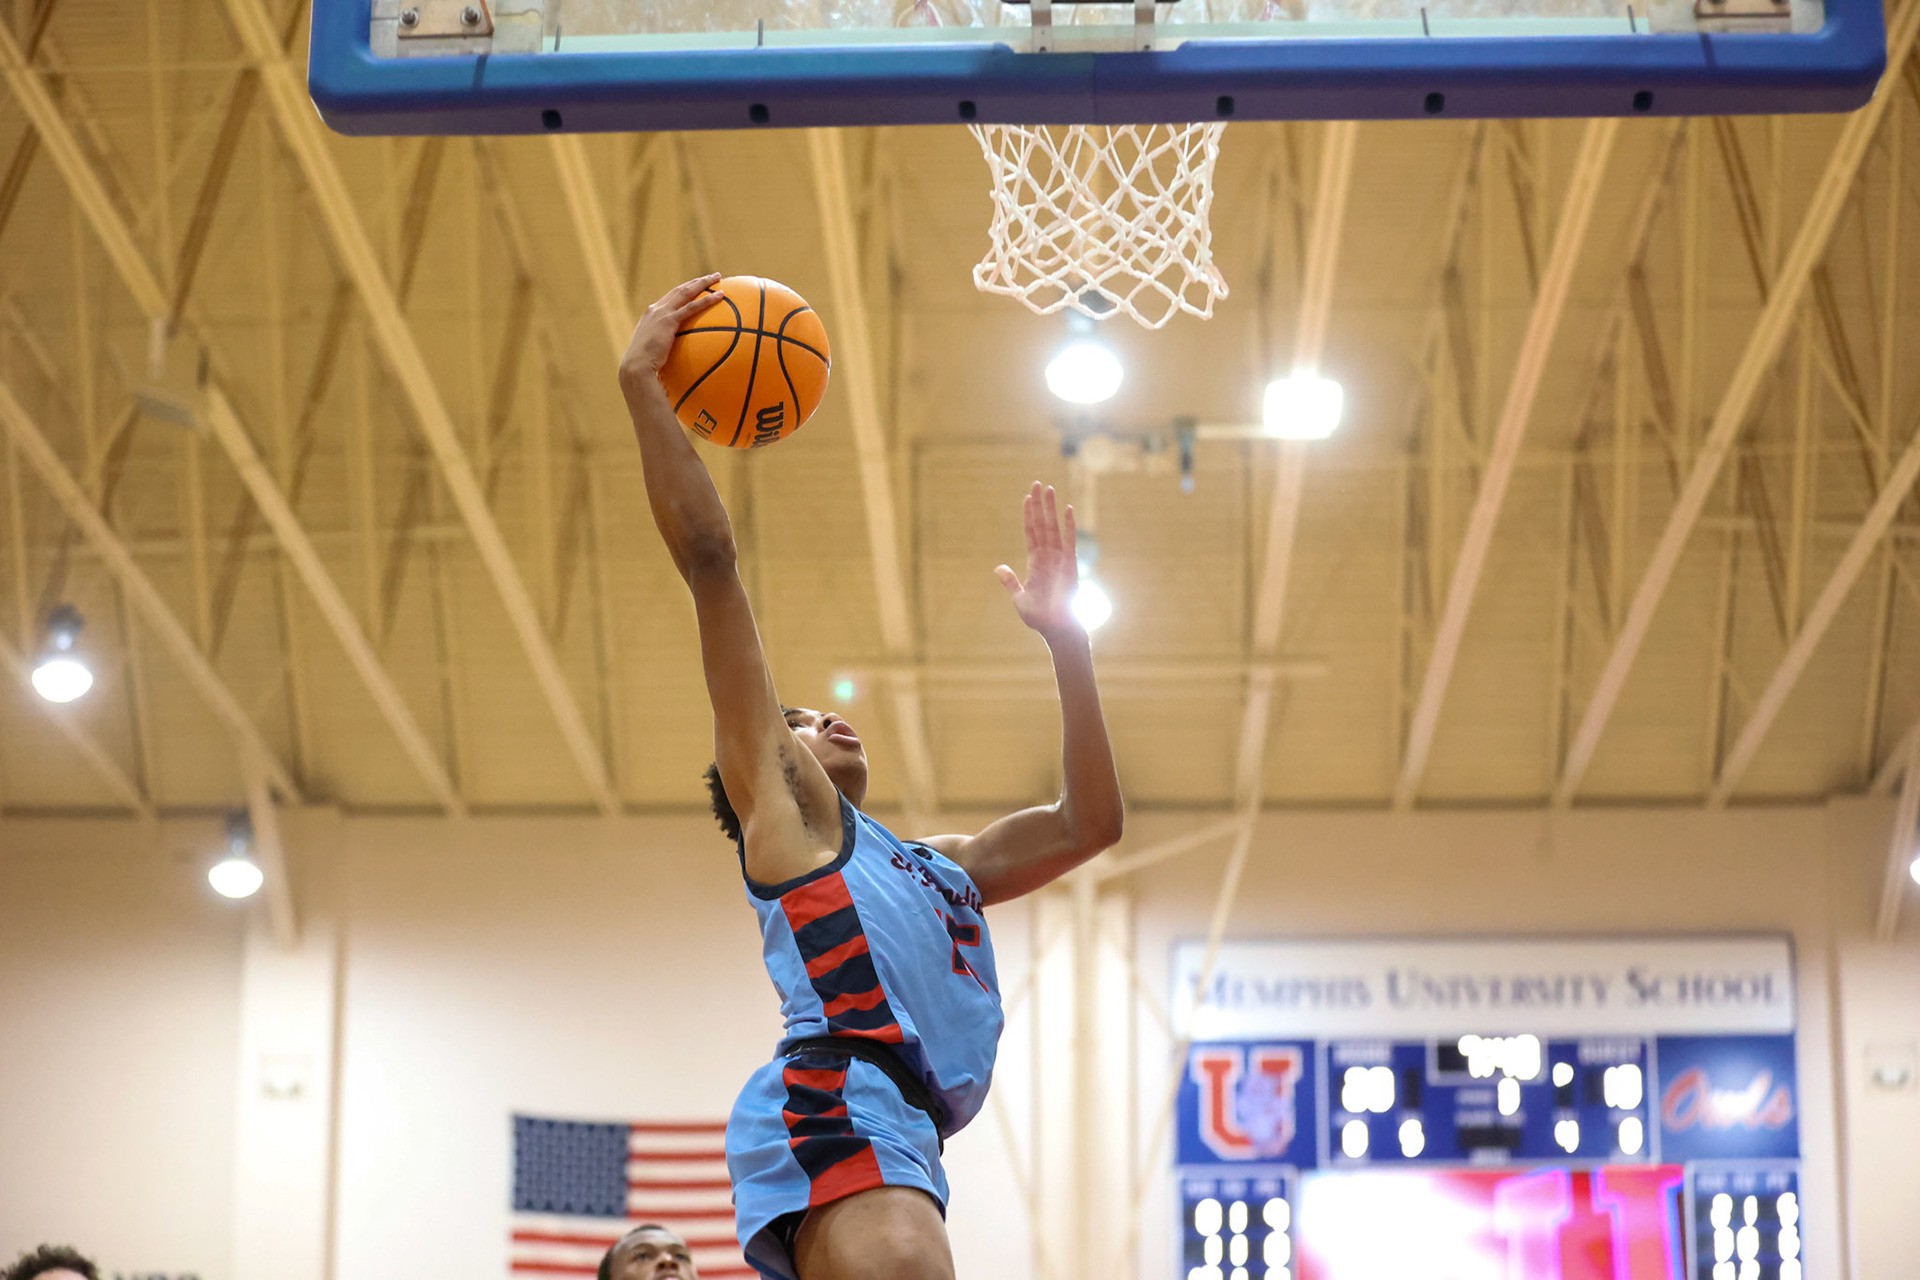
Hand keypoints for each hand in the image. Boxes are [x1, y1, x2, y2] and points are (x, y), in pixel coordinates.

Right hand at [619, 274, 721, 397]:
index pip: (670, 298)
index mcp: (650, 315)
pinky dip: (707, 300)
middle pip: (679, 290)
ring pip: (686, 292)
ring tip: (718, 277)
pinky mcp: (668, 321)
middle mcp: (655, 310)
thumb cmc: (644, 367)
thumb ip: (662, 349)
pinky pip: (692, 307)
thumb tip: (673, 358)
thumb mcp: (653, 354)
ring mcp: (661, 313)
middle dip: (696, 282)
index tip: (696, 287)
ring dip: (703, 283)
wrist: (635, 367)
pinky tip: (720, 296)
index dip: (684, 291)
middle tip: (711, 277)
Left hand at [994, 482, 1082, 643]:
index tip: (1027, 497)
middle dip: (1040, 504)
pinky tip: (1067, 509)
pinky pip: (1069, 540)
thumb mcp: (1019, 597)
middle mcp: (1047, 556)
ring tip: (1049, 488)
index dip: (1028, 515)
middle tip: (1038, 483)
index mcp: (1035, 562)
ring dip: (1051, 508)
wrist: (1056, 628)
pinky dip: (1069, 525)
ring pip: (1054, 527)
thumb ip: (1010, 581)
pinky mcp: (1070, 564)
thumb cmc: (1040, 616)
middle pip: (1042, 524)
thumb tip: (998, 568)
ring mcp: (1059, 558)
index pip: (1030, 532)